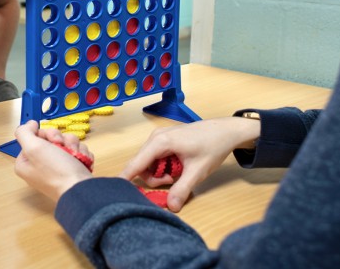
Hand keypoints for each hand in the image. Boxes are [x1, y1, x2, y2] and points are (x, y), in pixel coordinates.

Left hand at [14, 121, 93, 202]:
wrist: (80, 189)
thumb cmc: (57, 172)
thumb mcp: (33, 148)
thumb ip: (24, 132)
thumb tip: (29, 124)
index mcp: (26, 162)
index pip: (32, 137)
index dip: (42, 135)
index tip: (49, 140)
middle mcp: (39, 165)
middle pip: (50, 138)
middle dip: (60, 139)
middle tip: (63, 147)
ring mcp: (56, 167)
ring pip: (65, 142)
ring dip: (72, 146)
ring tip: (75, 156)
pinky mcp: (70, 168)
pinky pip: (76, 150)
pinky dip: (80, 153)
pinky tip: (80, 160)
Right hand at [120, 117, 259, 211]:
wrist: (226, 131)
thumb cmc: (212, 146)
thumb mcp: (197, 172)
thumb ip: (182, 189)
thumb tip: (171, 208)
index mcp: (160, 142)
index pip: (135, 163)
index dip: (125, 178)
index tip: (114, 189)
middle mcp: (155, 137)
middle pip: (141, 165)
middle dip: (154, 178)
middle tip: (174, 180)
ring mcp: (159, 137)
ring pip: (148, 162)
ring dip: (160, 173)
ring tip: (179, 172)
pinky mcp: (164, 139)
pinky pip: (155, 157)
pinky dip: (164, 166)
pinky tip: (178, 166)